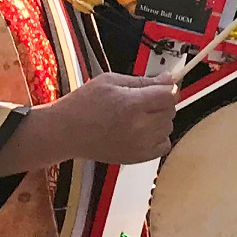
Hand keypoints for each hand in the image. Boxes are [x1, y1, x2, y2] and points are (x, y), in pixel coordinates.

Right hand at [9, 72, 176, 169]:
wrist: (65, 132)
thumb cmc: (83, 104)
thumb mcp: (110, 81)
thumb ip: (143, 80)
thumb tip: (167, 79)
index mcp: (132, 104)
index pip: (170, 95)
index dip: (168, 88)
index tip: (162, 86)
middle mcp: (140, 127)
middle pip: (171, 110)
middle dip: (161, 102)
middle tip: (142, 101)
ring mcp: (141, 144)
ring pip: (169, 127)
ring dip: (159, 119)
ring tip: (137, 116)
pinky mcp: (139, 157)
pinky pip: (164, 145)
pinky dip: (158, 137)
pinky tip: (141, 131)